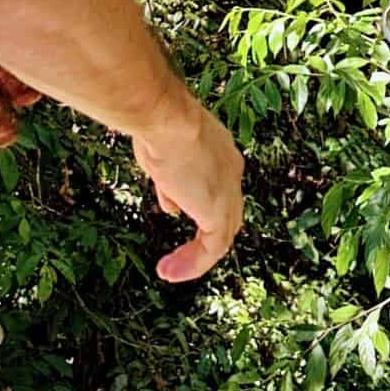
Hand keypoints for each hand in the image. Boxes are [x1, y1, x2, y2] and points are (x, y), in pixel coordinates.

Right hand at [134, 96, 243, 282]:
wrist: (165, 118)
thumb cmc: (158, 124)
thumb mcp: (162, 154)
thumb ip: (169, 182)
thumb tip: (172, 206)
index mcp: (220, 151)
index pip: (215, 184)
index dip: (196, 200)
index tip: (172, 208)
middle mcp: (231, 171)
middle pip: (226, 213)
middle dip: (204, 235)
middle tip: (181, 254)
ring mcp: (228, 191)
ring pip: (221, 235)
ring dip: (196, 257)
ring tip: (170, 272)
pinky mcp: (218, 209)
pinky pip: (212, 248)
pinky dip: (194, 264)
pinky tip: (171, 272)